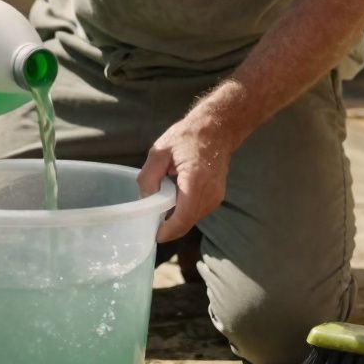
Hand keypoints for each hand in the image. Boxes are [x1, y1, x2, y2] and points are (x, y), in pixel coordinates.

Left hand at [137, 97, 238, 242]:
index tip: (152, 234)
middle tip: (150, 220)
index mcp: (195, 181)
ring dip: (176, 218)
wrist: (217, 129)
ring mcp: (216, 197)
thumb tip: (146, 200)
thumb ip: (149, 177)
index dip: (167, 231)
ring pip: (192, 220)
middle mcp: (210, 193)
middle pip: (186, 223)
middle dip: (168, 226)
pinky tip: (175, 197)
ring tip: (162, 203)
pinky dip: (184, 211)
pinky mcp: (217, 198)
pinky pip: (197, 213)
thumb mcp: (159, 152)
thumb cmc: (187, 137)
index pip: (183, 218)